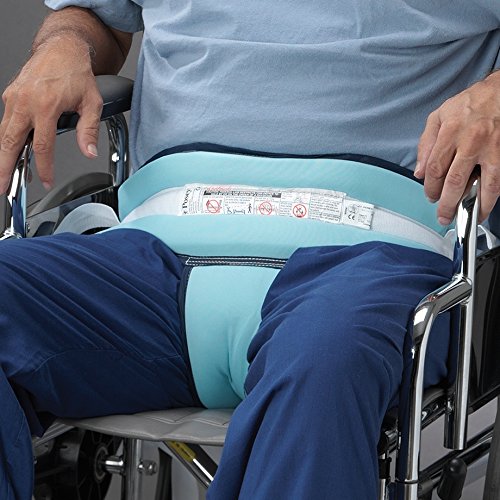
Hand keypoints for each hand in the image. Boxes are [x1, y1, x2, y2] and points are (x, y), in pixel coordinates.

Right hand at [0, 36, 102, 192]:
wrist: (62, 49)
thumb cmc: (77, 73)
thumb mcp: (92, 103)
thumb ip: (89, 130)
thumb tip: (89, 152)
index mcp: (46, 105)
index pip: (42, 146)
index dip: (44, 167)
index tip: (47, 180)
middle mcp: (25, 102)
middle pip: (10, 142)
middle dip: (5, 168)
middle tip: (4, 188)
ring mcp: (14, 98)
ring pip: (3, 134)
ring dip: (2, 157)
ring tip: (4, 176)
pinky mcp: (11, 96)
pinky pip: (6, 123)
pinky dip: (7, 141)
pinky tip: (12, 154)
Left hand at [415, 72, 499, 223]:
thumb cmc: (471, 103)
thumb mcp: (439, 116)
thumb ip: (426, 144)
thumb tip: (418, 172)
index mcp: (450, 131)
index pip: (434, 168)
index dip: (430, 187)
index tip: (430, 196)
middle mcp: (471, 140)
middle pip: (454, 181)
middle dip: (446, 203)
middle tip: (442, 215)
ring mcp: (492, 148)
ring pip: (481, 186)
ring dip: (472, 207)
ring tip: (465, 218)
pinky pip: (498, 181)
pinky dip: (491, 198)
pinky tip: (485, 206)